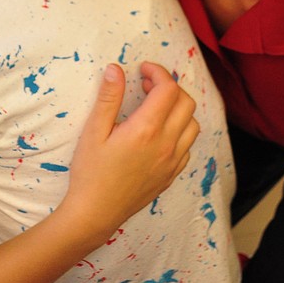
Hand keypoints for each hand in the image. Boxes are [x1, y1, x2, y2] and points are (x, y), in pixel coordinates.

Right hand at [65, 61, 198, 239]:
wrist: (96, 213)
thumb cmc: (90, 172)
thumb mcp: (93, 131)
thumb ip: (108, 97)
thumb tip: (115, 69)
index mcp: (146, 129)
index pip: (168, 88)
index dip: (158, 72)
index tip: (142, 69)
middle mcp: (166, 144)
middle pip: (186, 102)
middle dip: (170, 87)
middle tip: (147, 86)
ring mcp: (172, 161)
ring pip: (192, 124)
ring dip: (178, 109)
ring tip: (155, 107)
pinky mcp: (171, 175)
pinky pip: (188, 146)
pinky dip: (180, 131)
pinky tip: (159, 132)